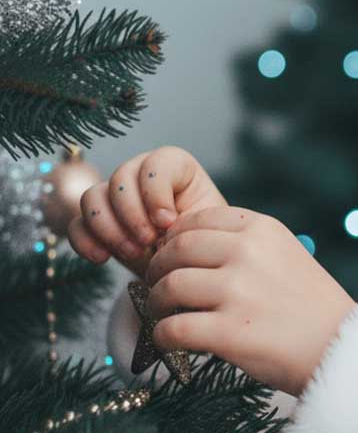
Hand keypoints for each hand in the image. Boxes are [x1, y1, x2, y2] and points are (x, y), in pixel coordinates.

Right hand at [67, 146, 227, 279]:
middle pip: (120, 178)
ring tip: (133, 253)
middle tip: (148, 242)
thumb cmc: (203, 243)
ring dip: (109, 229)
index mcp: (176, 168)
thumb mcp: (206, 228)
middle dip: (132, 214)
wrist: (189, 268)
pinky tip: (102, 258)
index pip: (156, 163)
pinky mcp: (97, 223)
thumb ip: (189, 219)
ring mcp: (115, 197)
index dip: (156, 192)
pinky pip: (76, 224)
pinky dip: (85, 241)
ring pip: (92, 197)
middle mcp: (141, 175)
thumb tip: (163, 225)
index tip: (168, 222)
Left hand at [142, 205, 357, 397]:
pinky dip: (163, 336)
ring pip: (169, 287)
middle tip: (158, 286)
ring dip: (157, 303)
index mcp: (263, 229)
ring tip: (165, 314)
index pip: (197, 220)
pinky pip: (172, 329)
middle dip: (158, 269)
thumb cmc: (313, 307)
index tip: (172, 257)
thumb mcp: (287, 255)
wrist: (343, 348)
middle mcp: (248, 253)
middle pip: (176, 250)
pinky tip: (170, 341)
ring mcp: (238, 292)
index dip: (175, 239)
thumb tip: (185, 247)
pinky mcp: (229, 332)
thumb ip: (245, 245)